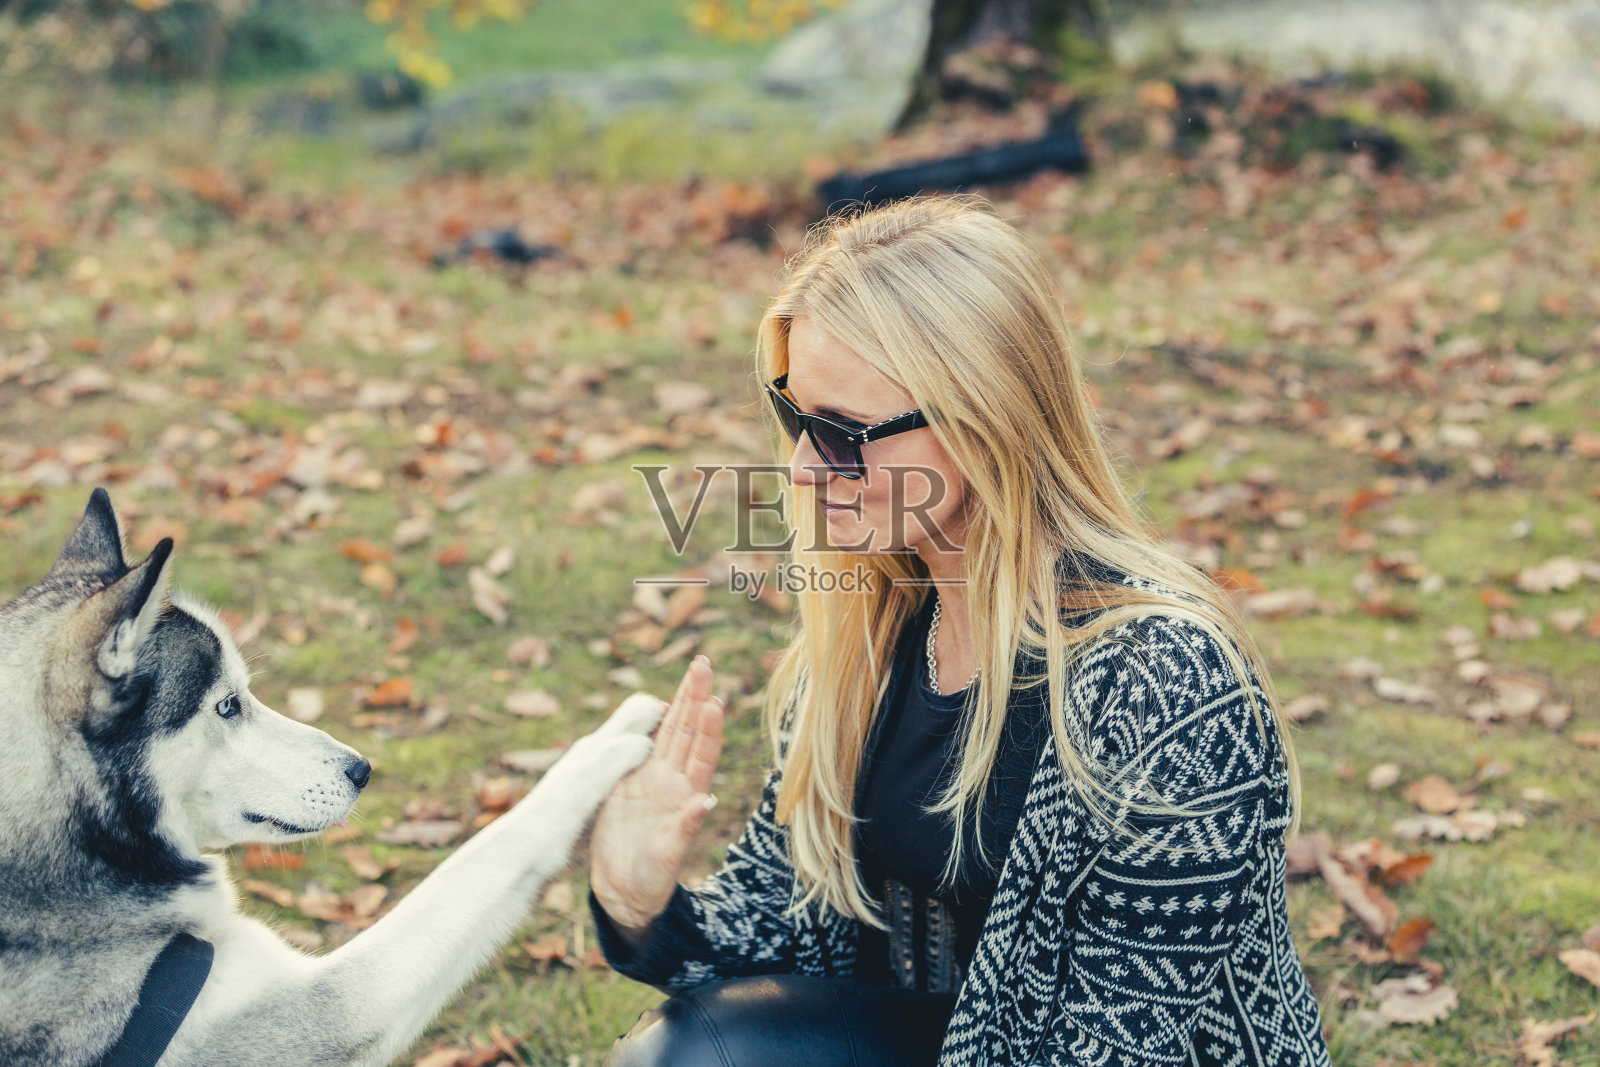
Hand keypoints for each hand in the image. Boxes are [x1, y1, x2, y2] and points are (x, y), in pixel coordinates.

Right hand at [590, 655, 723, 947]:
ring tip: (692, 670)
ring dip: (678, 702)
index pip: (701, 754)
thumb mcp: (669, 857)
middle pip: (686, 731)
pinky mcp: (622, 782)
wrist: (624, 891)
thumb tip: (708, 801)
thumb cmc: (652, 879)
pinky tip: (654, 702)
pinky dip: (645, 724)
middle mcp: (671, 781)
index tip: (715, 700)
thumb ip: (685, 828)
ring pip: (666, 732)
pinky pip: (636, 746)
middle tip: (704, 662)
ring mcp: (649, 779)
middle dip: (695, 696)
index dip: (708, 728)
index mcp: (686, 796)